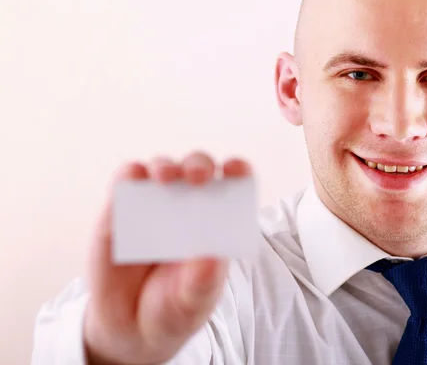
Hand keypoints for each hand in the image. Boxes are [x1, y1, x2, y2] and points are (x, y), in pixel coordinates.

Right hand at [83, 152, 250, 364]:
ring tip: (165, 178)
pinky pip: (124, 185)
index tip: (236, 169)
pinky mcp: (119, 212)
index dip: (237, 171)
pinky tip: (132, 179)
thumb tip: (211, 258)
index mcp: (216, 226)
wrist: (129, 330)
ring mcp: (153, 207)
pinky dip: (128, 176)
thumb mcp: (191, 306)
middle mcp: (187, 208)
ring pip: (160, 169)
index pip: (232, 188)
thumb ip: (202, 285)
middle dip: (198, 165)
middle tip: (197, 177)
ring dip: (164, 166)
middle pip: (196, 170)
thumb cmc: (172, 311)